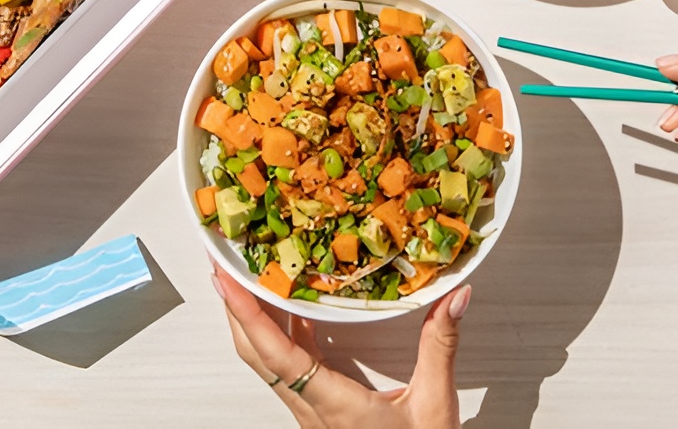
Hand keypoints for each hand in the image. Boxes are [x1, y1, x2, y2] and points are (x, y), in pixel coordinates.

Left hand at [213, 261, 464, 427]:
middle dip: (235, 308)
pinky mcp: (318, 410)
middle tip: (224, 267)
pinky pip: (287, 367)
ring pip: (267, 361)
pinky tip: (290, 312)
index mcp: (334, 405)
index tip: (228, 281)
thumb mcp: (434, 404)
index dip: (247, 315)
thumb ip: (440, 347)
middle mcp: (312, 408)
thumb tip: (453, 299)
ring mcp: (311, 411)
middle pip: (256, 355)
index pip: (277, 354)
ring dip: (252, 320)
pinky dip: (280, 333)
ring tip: (248, 280)